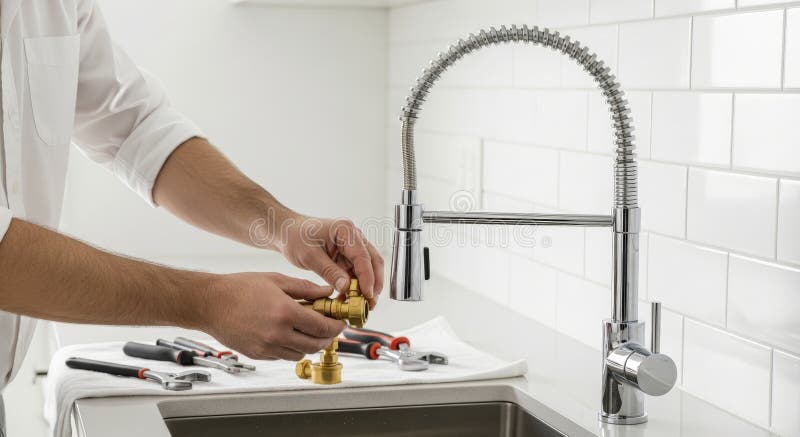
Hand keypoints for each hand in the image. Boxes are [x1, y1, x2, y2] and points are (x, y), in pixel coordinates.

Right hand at [202, 272, 344, 360]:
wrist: (209, 303)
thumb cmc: (239, 288)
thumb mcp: (276, 281)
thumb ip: (305, 288)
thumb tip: (327, 292)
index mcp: (285, 313)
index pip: (322, 327)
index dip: (336, 326)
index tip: (340, 322)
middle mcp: (277, 334)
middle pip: (315, 345)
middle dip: (327, 337)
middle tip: (329, 328)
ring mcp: (267, 347)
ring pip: (301, 353)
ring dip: (310, 344)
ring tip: (308, 330)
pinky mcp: (258, 355)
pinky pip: (283, 356)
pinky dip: (292, 348)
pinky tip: (289, 334)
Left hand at [277, 214, 383, 308]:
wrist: (287, 233)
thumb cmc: (295, 237)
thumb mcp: (310, 256)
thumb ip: (329, 271)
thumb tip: (346, 287)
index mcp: (346, 231)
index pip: (363, 256)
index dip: (367, 278)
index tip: (367, 295)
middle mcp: (354, 237)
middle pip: (373, 262)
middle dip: (374, 284)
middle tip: (370, 304)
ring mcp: (352, 247)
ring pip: (368, 270)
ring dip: (367, 287)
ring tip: (362, 306)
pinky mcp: (347, 257)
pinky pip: (357, 274)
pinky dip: (356, 287)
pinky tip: (349, 300)